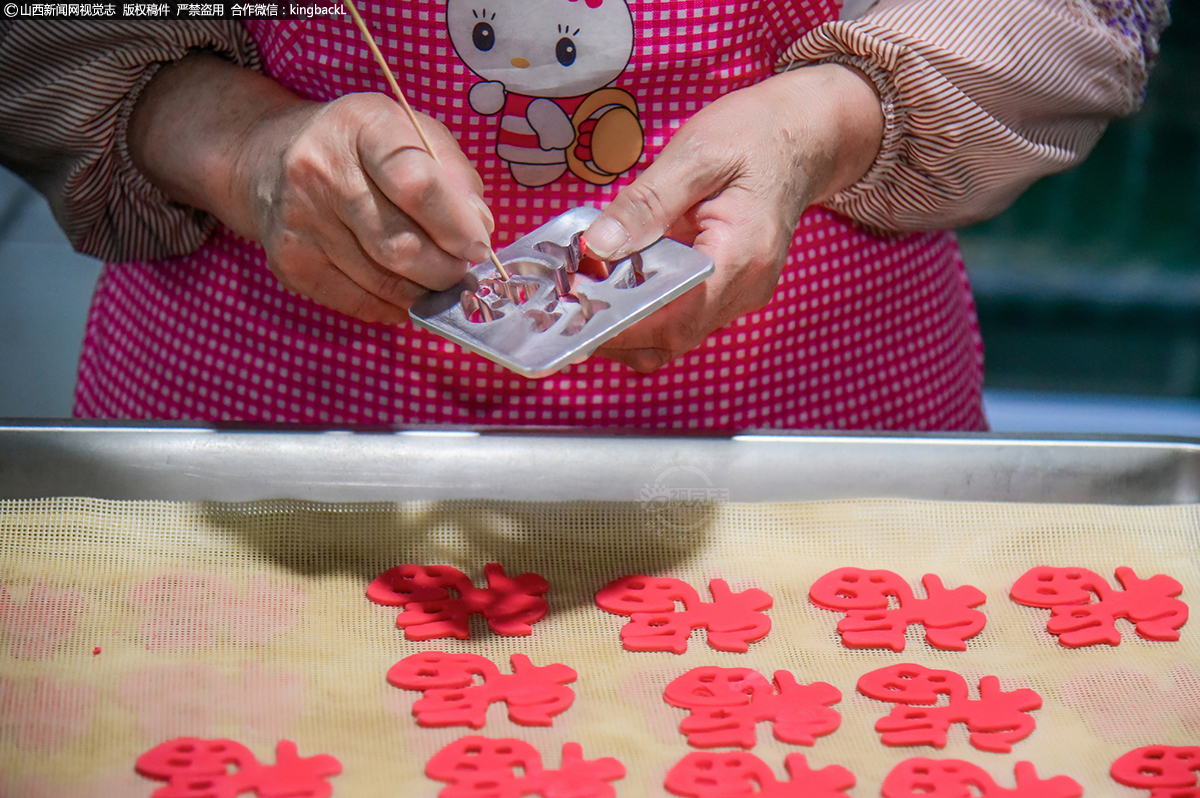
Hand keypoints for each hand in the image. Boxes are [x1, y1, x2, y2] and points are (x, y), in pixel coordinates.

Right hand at [128, 53, 493, 323]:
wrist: (269, 159)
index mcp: (363, 126)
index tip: (478, 246)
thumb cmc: (362, 147)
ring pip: (383, 281)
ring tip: (440, 282)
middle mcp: (320, 170)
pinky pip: (358, 302)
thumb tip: (479, 229)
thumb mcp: (412, 132)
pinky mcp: (289, 262)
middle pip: (399, 244)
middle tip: (464, 272)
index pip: (414, 181)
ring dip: (424, 292)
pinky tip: (405, 292)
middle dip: (446, 269)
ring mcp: (299, 220)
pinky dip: (393, 305)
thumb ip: (454, 174)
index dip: (454, 223)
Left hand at [581, 64, 883, 371]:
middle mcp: (745, 288)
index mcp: (741, 256)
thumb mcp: (696, 153)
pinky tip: (613, 284)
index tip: (575, 314)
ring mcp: (740, 294)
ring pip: (673, 337)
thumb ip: (646, 203)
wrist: (804, 135)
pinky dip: (644, 311)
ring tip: (581, 295)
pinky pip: (681, 317)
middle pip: (670, 339)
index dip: (622, 326)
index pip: (675, 317)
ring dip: (626, 326)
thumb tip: (598, 247)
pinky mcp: (729, 291)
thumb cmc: (754, 135)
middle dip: (614, 331)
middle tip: (564, 306)